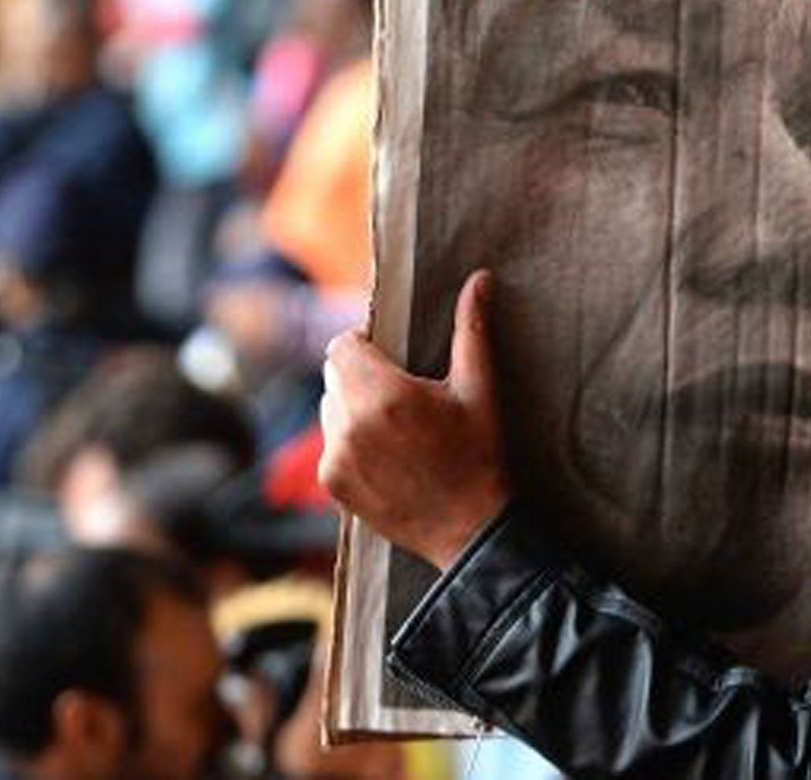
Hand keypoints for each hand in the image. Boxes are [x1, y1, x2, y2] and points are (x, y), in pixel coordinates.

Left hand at [319, 270, 507, 570]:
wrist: (470, 531)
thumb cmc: (480, 455)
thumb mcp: (480, 390)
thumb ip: (472, 330)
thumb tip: (479, 278)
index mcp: (384, 394)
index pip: (342, 345)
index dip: (365, 343)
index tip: (393, 356)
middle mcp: (349, 424)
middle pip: (334, 373)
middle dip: (360, 373)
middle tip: (400, 390)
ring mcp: (334, 456)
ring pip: (330, 407)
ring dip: (352, 405)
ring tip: (395, 425)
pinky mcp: (330, 482)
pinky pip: (329, 442)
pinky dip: (350, 439)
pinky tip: (387, 453)